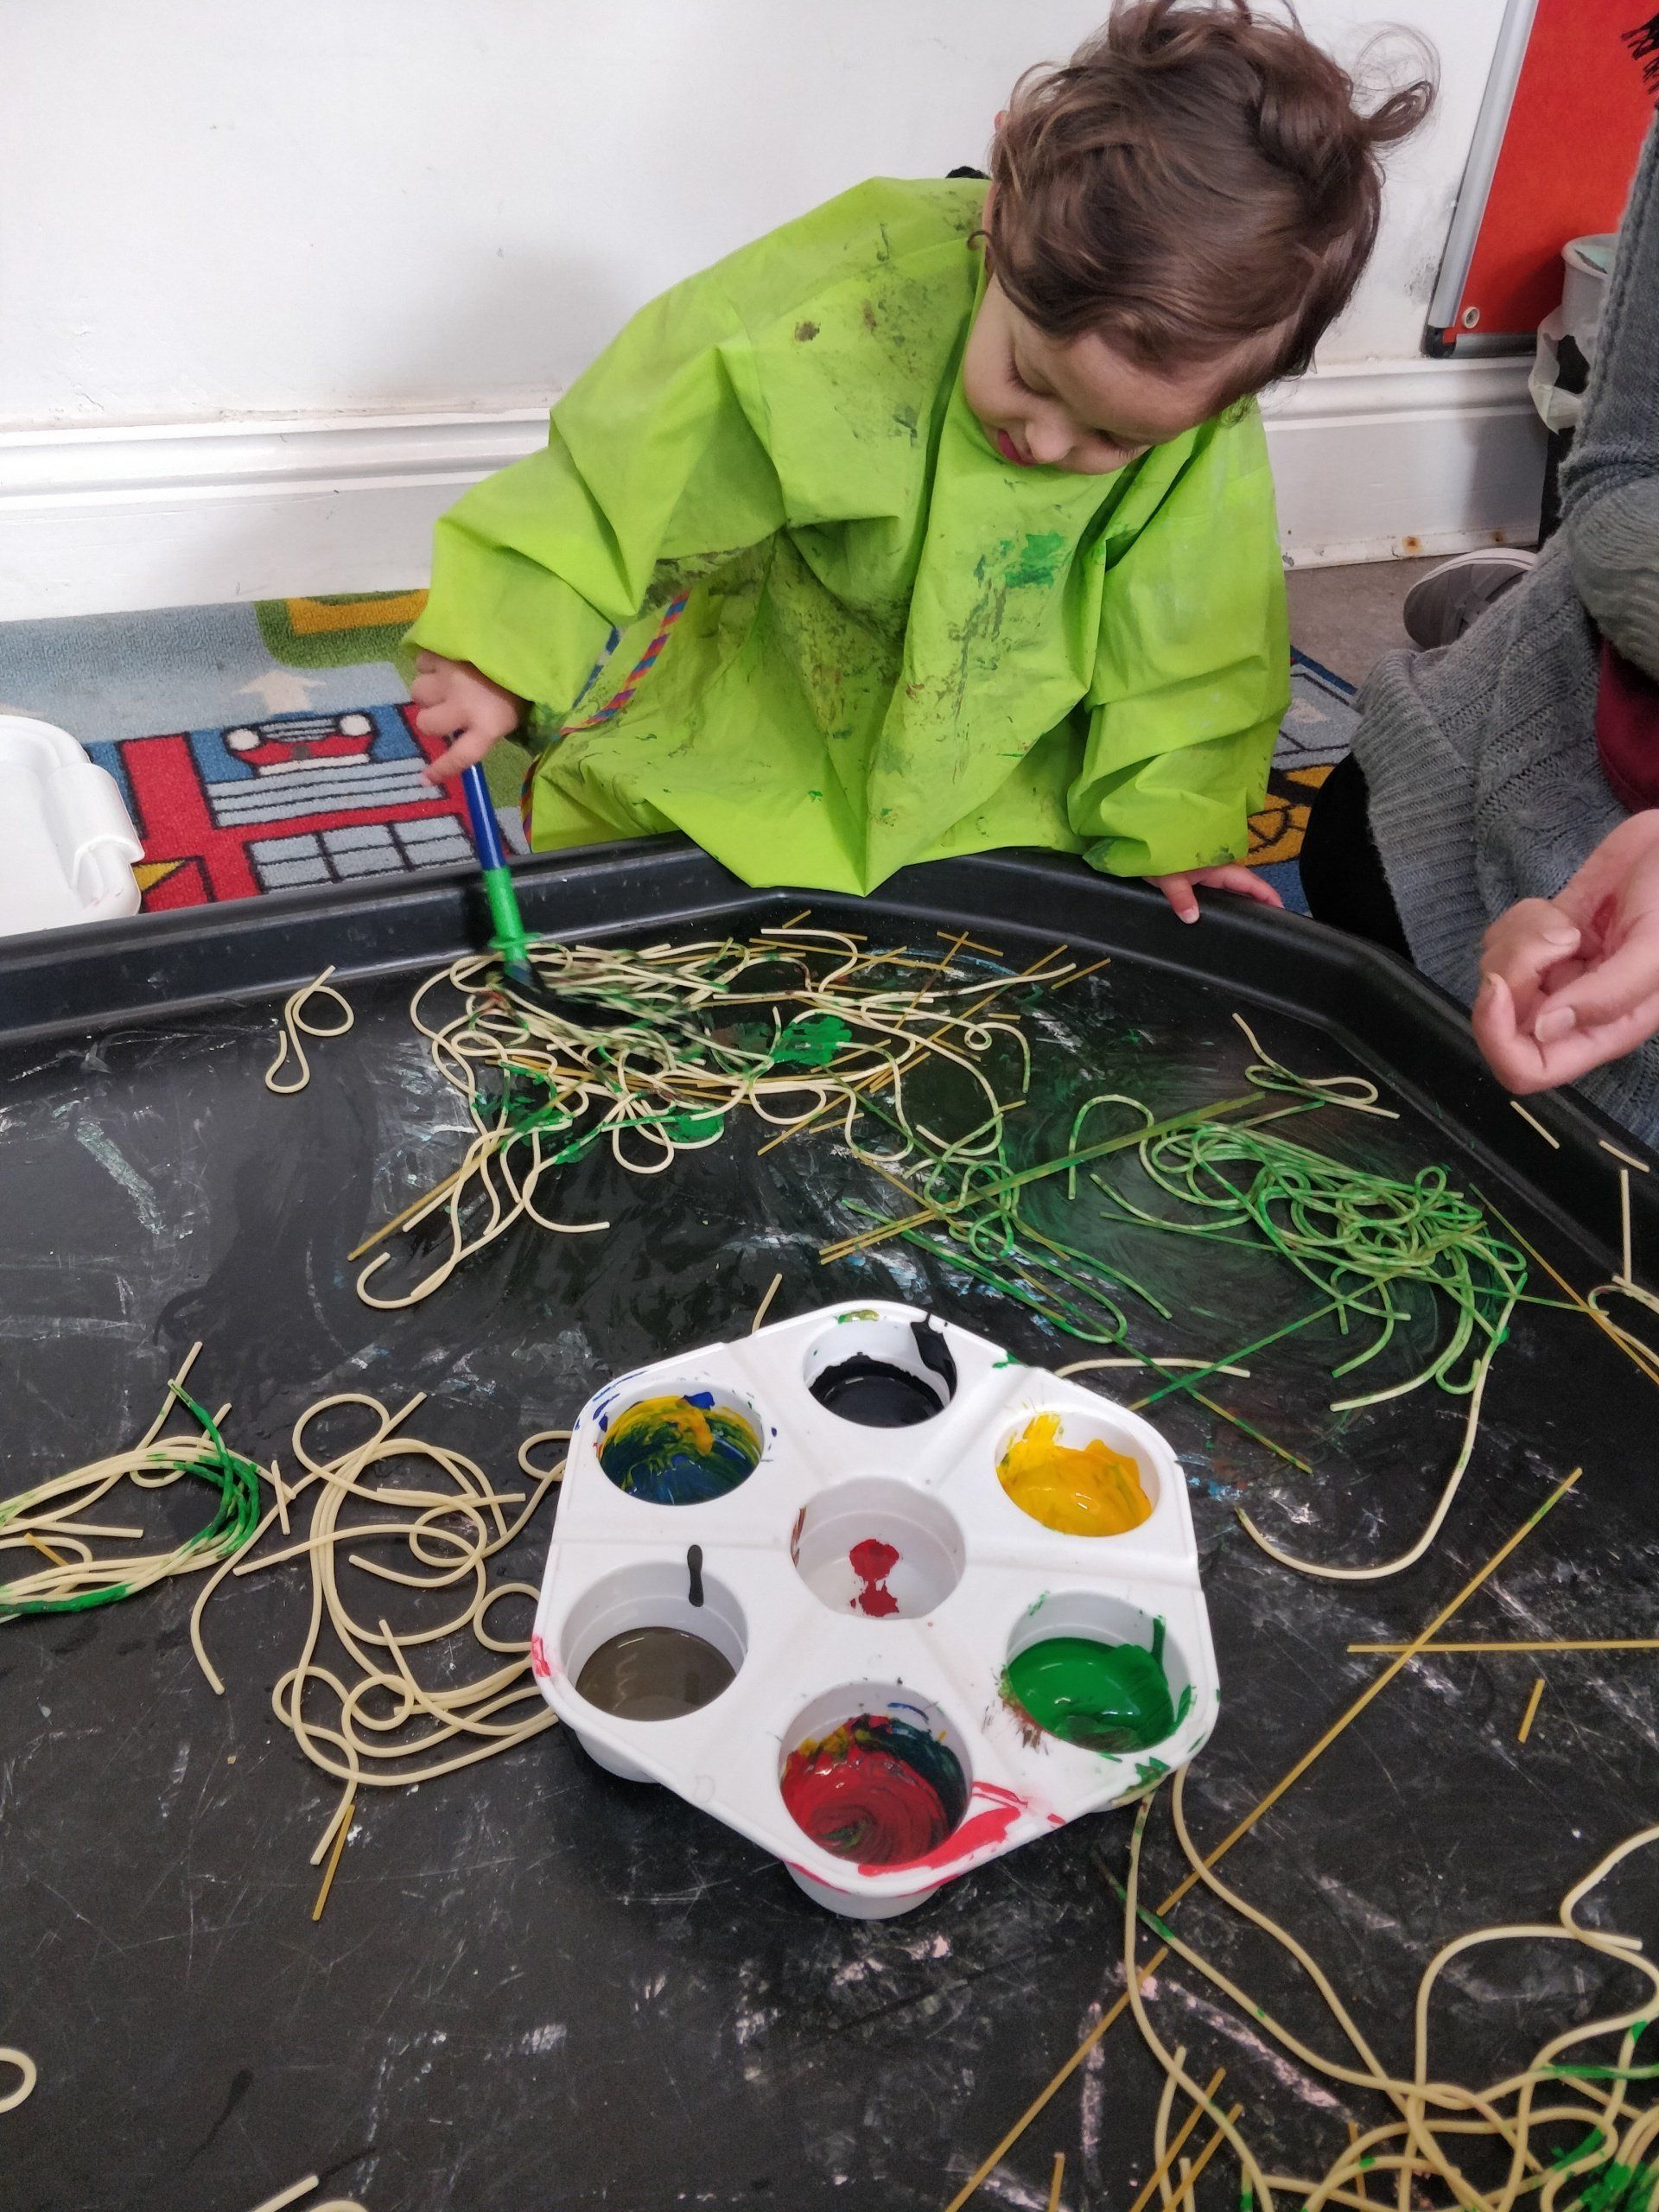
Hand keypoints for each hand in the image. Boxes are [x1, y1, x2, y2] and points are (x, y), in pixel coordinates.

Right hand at [411, 651, 524, 783]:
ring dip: (429, 690)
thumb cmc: (519, 684)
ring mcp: (449, 678)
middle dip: (433, 718)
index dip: (441, 769)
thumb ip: (482, 729)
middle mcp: (464, 705)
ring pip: (418, 692)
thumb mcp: (509, 715)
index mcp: (488, 726)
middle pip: (427, 723)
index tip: (425, 779)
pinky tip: (445, 661)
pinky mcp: (441, 652)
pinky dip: (429, 664)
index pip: (459, 757)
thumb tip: (456, 739)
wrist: (526, 643)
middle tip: (445, 708)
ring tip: (446, 681)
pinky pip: (421, 664)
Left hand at [1150, 864, 1284, 924]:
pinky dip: (1229, 899)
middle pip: (1245, 886)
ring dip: (1245, 900)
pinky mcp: (1198, 876)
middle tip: (1272, 922)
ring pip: (1233, 887)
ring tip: (1255, 919)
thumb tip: (1192, 917)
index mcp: (1217, 867)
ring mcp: (1209, 872)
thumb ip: (1181, 897)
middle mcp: (1217, 869)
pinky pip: (1221, 889)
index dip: (1266, 895)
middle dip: (1260, 901)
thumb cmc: (1156, 853)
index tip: (1281, 908)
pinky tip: (1229, 912)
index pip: (1249, 882)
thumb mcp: (1167, 876)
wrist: (1142, 840)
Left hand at [1473, 811, 1658, 1093]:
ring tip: (1568, 923)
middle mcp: (1575, 1009)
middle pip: (1503, 1018)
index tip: (1501, 988)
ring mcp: (1558, 972)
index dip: (1499, 1040)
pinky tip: (1558, 910)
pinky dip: (1520, 920)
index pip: (1531, 1068)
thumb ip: (1609, 996)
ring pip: (1499, 974)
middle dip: (1514, 972)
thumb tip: (1544, 1030)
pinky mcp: (1546, 937)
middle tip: (1558, 937)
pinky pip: (1502, 940)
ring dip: (1520, 941)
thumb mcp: (1656, 951)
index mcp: (1606, 1029)